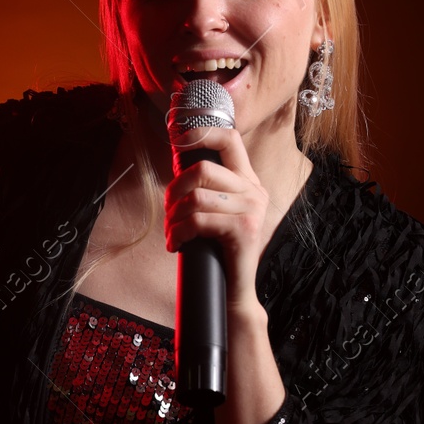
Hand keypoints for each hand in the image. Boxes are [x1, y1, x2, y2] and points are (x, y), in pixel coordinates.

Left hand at [162, 124, 277, 313]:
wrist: (234, 291)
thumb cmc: (217, 251)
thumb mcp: (214, 212)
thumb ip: (204, 187)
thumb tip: (177, 158)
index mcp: (247, 181)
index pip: (230, 137)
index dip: (201, 132)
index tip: (177, 139)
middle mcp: (254, 190)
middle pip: (202, 168)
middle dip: (174, 190)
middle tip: (169, 212)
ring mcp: (252, 209)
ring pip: (196, 197)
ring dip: (173, 218)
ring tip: (172, 233)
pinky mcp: (244, 229)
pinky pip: (198, 220)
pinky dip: (179, 233)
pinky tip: (177, 245)